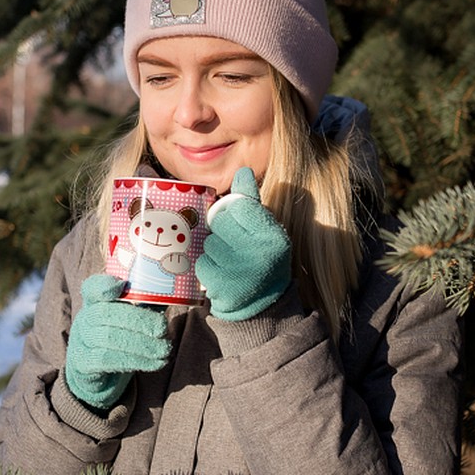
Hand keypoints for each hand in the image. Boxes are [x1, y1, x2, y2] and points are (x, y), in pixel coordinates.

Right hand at [64, 274, 169, 409]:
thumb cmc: (120, 336)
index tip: (122, 285)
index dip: (104, 284)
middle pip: (105, 313)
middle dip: (138, 320)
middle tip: (163, 329)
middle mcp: (84, 318)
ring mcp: (81, 341)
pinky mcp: (83, 364)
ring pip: (108, 338)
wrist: (97, 371)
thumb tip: (176, 293)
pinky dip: (135, 361)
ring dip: (142, 344)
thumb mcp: (130, 316)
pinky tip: (155, 363)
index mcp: (94, 301)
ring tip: (165, 349)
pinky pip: (107, 360)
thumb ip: (146, 303)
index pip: (92, 287)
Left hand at [196, 167, 291, 320]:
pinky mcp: (221, 285)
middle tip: (231, 242)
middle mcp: (260, 253)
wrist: (260, 303)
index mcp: (273, 235)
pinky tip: (220, 271)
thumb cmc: (259, 256)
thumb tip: (243, 171)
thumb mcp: (264, 229)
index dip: (232, 210)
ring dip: (212, 248)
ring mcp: (240, 270)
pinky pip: (201, 262)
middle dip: (220, 229)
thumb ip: (251, 201)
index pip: (239, 205)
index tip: (237, 221)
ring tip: (227, 258)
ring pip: (208, 242)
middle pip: (220, 221)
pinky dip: (206, 266)